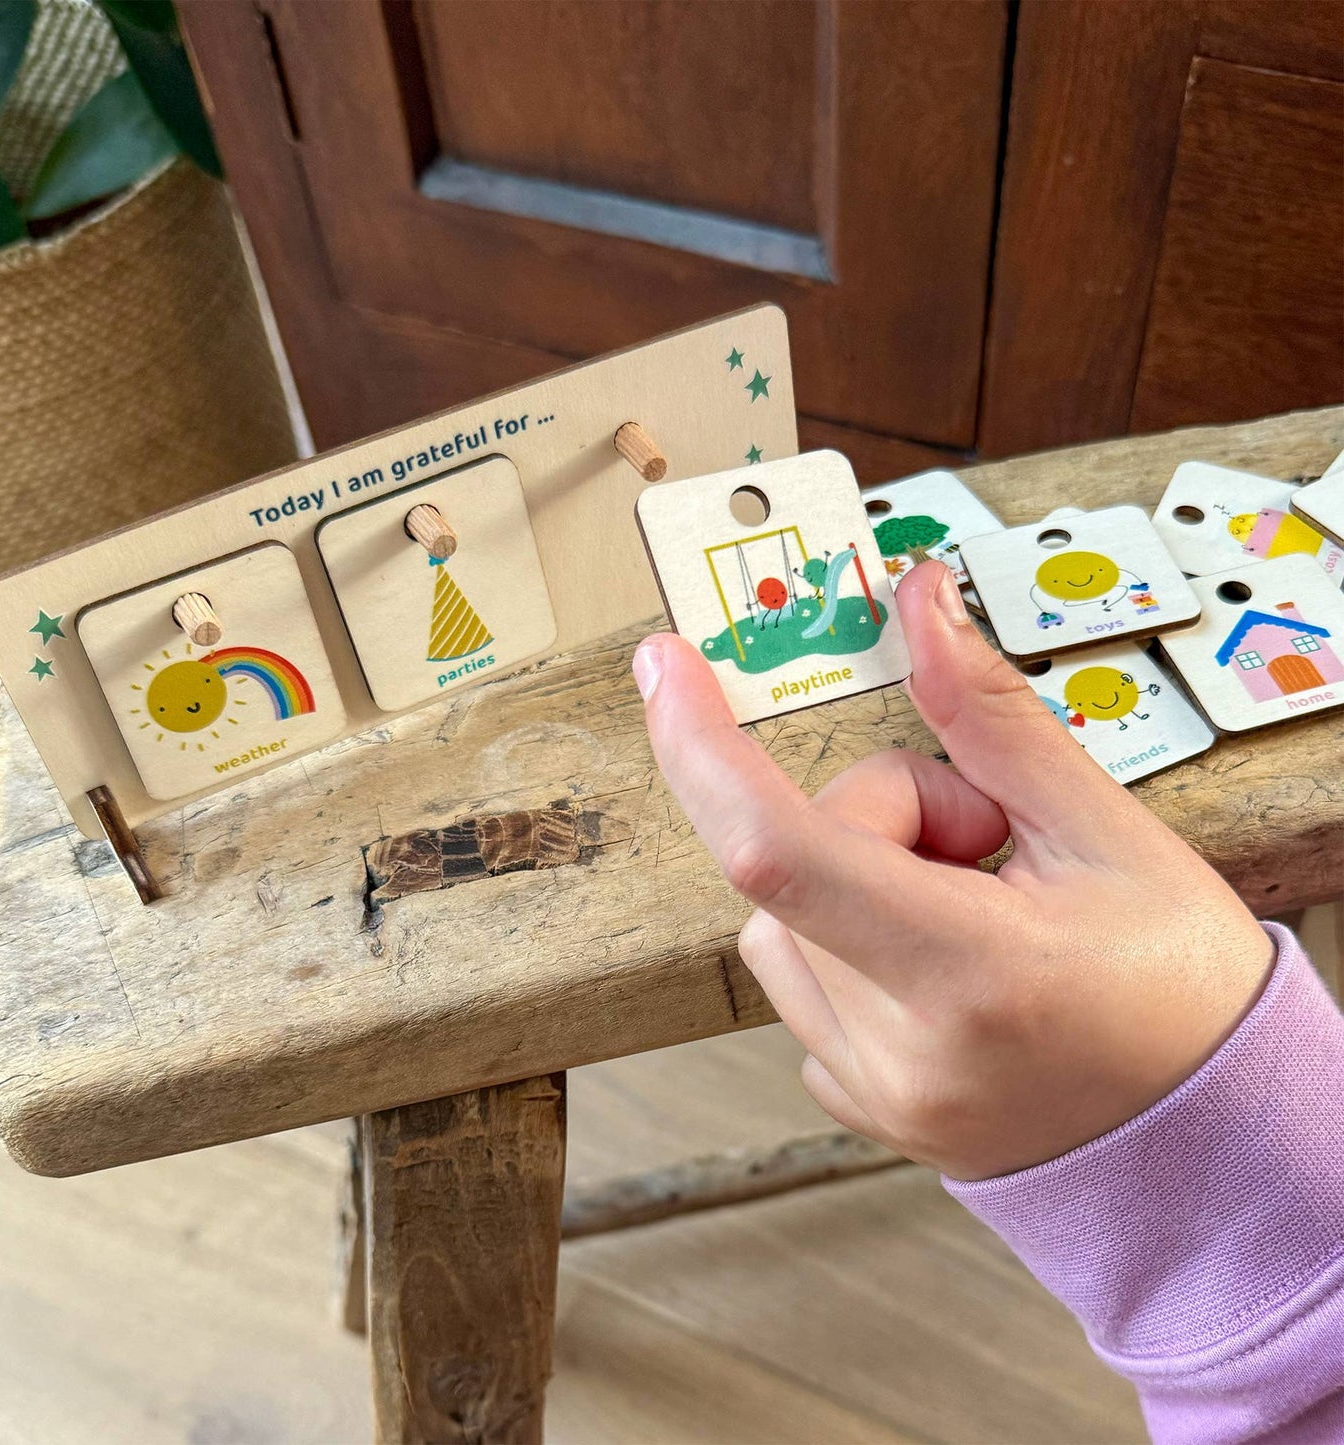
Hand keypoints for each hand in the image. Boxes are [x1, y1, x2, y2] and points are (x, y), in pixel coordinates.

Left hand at [632, 561, 1273, 1179]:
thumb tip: (919, 608)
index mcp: (972, 972)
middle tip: (980, 841)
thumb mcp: (1106, 833)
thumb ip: (990, 717)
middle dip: (872, 815)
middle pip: (789, 865)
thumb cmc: (1182, 993)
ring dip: (848, 882)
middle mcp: (903, 1049)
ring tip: (967, 908)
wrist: (1210, 1141)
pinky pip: (799, 987)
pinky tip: (938, 963)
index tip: (668, 669)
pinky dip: (845, 945)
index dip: (704, 747)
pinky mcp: (860, 1105)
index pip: (780, 850)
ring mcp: (874, 1089)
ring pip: (774, 925)